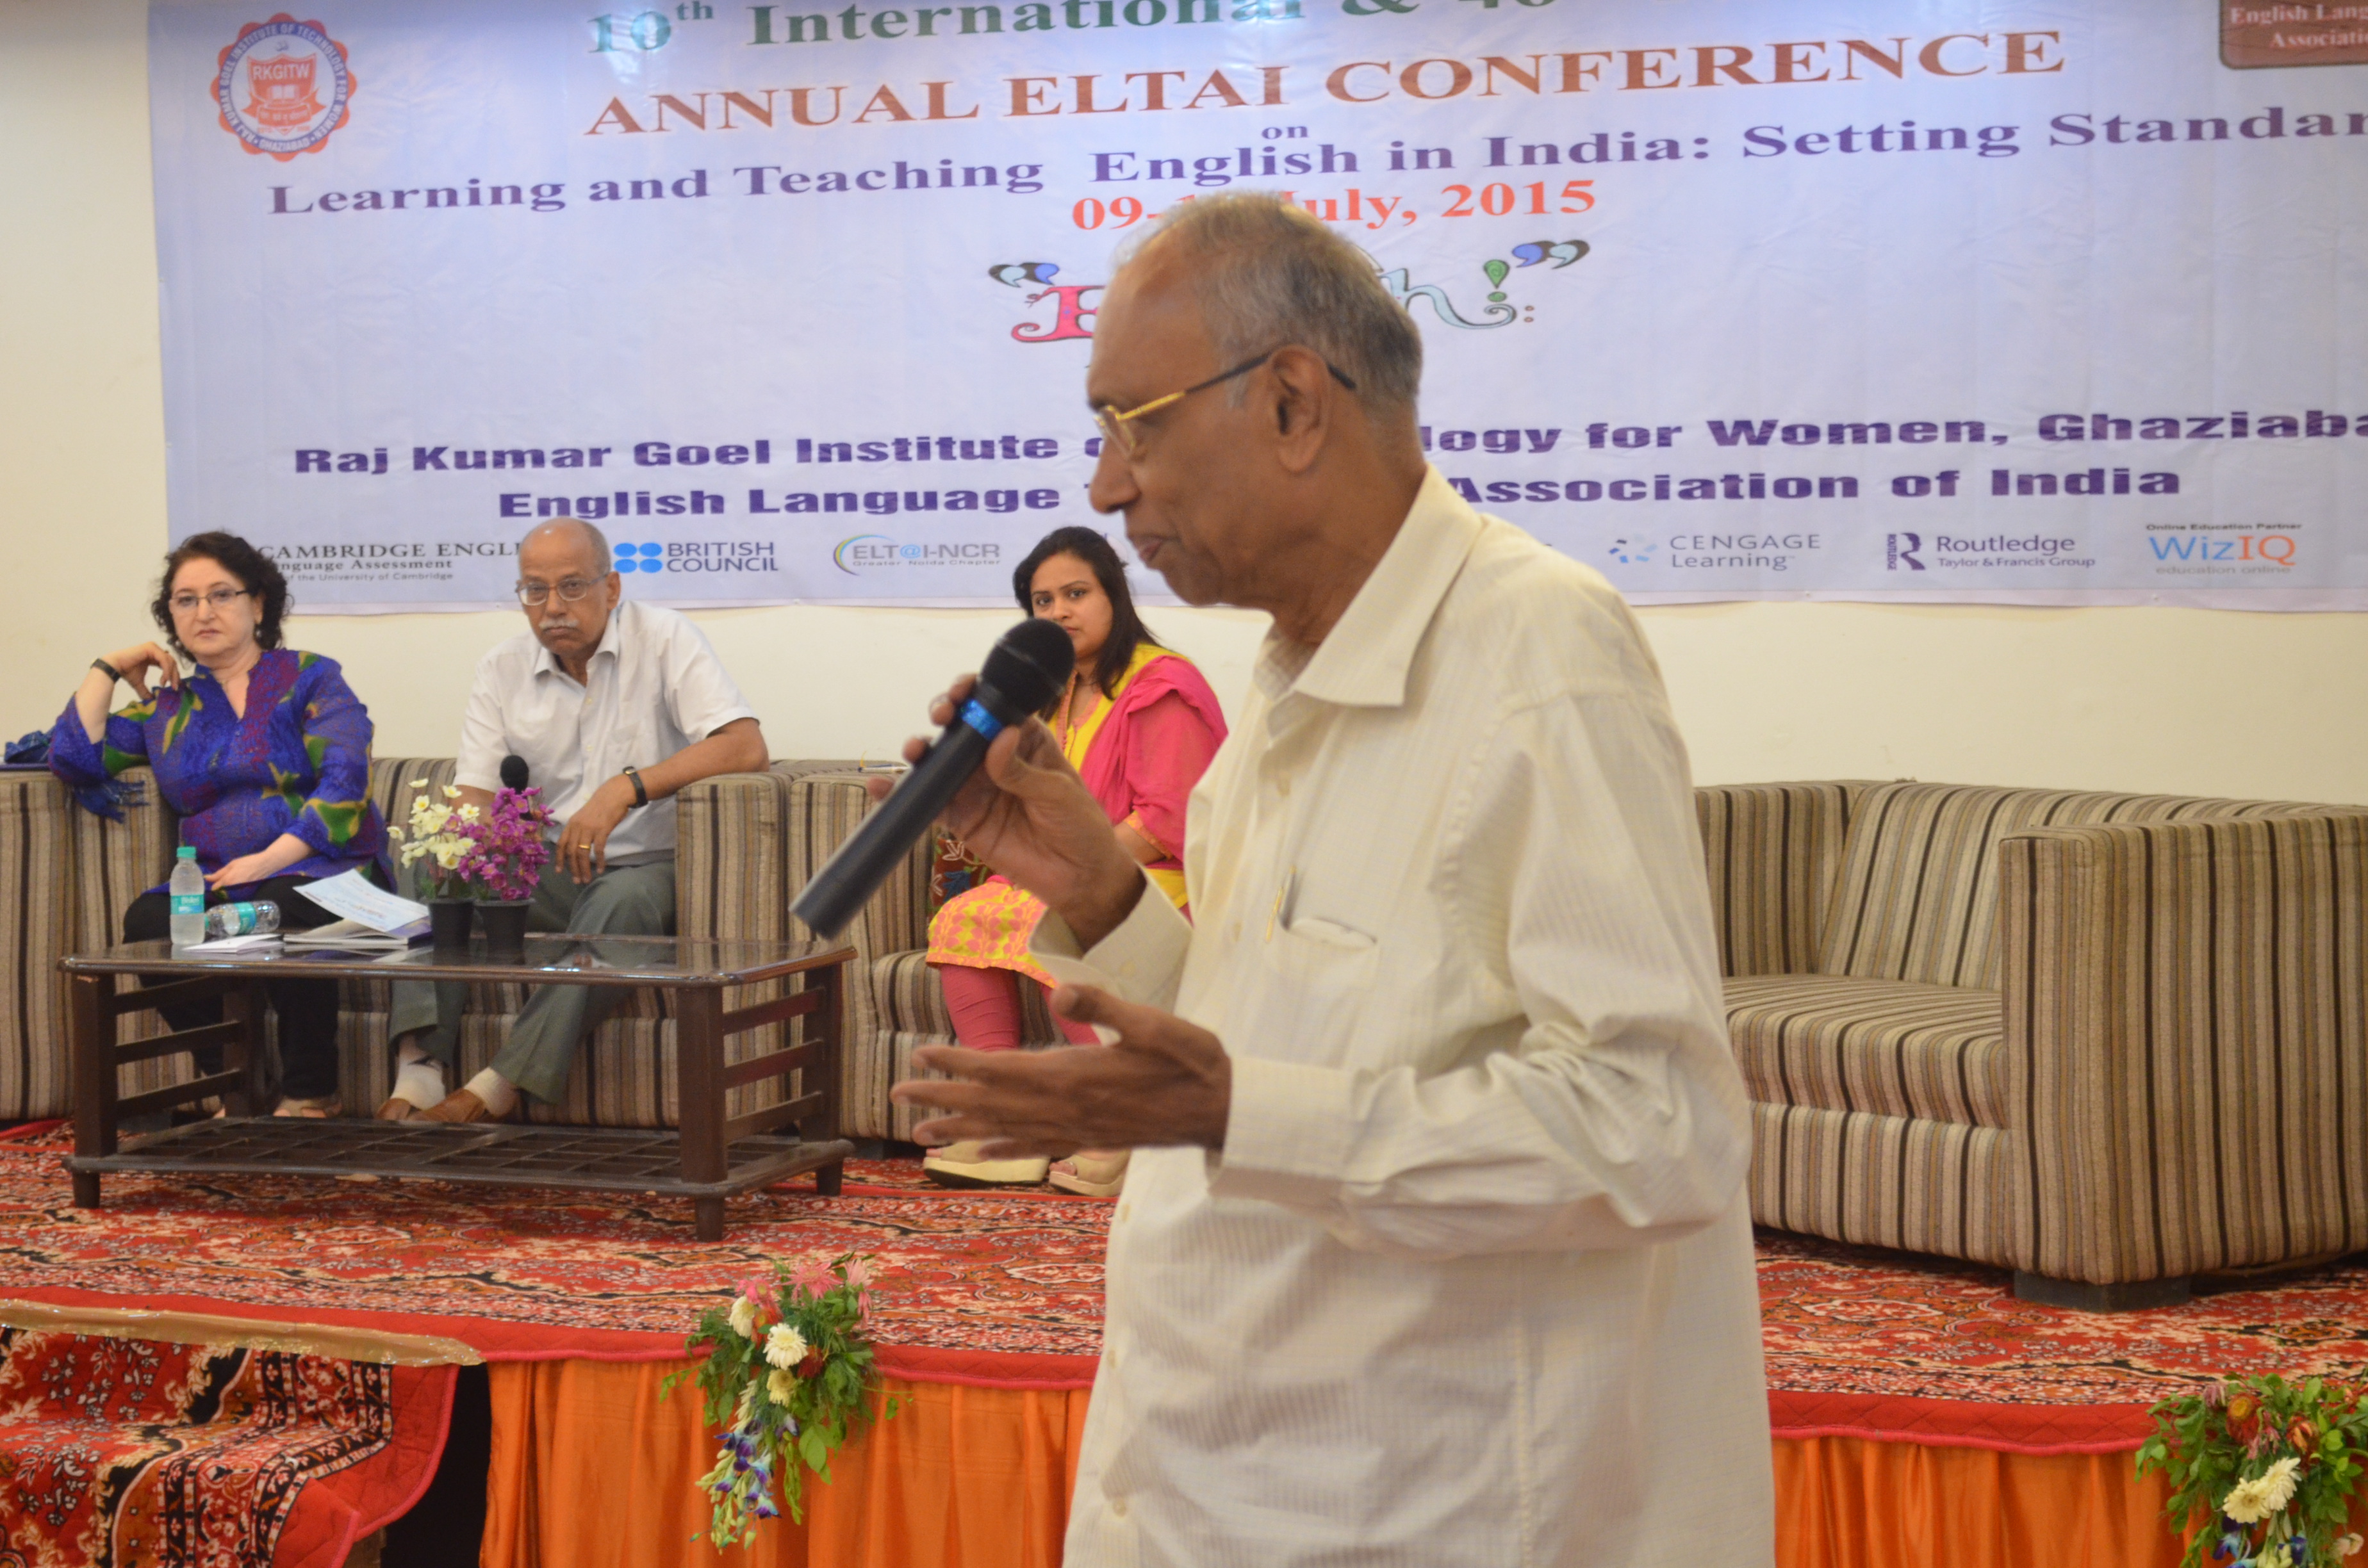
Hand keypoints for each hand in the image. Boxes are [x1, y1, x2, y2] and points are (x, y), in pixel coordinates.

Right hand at [103, 643, 181, 701]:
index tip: (175, 687)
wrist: (114, 667)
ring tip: (166, 684)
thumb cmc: (125, 673)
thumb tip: (151, 700)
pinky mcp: (151, 648)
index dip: (174, 675)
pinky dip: (166, 670)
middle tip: (175, 687)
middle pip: (172, 662)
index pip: (169, 664)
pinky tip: (163, 679)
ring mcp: (153, 647)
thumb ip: (146, 691)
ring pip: (170, 661)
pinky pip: (164, 660)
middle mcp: (155, 650)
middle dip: (175, 675)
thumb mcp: (139, 683)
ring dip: (171, 674)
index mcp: (153, 656)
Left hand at [207, 852, 281, 889]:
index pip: (215, 887)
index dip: (212, 883)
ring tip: (229, 882)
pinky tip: (237, 882)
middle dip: (219, 888)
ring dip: (226, 889)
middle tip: (220, 880)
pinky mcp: (245, 892)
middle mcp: (233, 889)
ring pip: (229, 893)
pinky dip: (234, 889)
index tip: (210, 879)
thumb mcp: (232, 865)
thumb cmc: (248, 862)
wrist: (266, 864)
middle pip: (221, 892)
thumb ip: (219, 873)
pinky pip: (236, 892)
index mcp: (228, 881)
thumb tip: (207, 878)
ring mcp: (240, 892)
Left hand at [556, 776, 633, 881]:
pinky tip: (601, 869)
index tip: (560, 871)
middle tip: (577, 881)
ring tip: (587, 879)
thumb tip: (577, 845)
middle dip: (573, 868)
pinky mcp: (602, 830)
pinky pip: (598, 849)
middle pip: (571, 852)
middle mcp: (577, 827)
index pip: (561, 844)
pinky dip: (599, 861)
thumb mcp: (584, 816)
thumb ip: (579, 829)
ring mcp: (589, 829)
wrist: (614, 795)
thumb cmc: (601, 806)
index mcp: (571, 824)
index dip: (559, 859)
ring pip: (582, 853)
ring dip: (584, 868)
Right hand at [873, 675, 1144, 946]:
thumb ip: (1022, 768)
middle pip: (961, 727)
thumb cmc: (1079, 824)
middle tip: (943, 716)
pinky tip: (882, 788)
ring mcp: (975, 787)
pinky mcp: (961, 818)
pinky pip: (929, 803)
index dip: (975, 693)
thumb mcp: (1057, 791)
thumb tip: (998, 735)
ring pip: (940, 761)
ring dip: (922, 750)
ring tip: (915, 750)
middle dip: (946, 714)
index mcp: (1024, 738)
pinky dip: (904, 796)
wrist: (1079, 877)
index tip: (964, 691)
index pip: (994, 706)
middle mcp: (994, 757)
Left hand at [890, 984, 1232, 1155]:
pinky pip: (1035, 1147)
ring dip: (962, 1128)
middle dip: (944, 1096)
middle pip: (991, 1103)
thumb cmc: (1190, 1059)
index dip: (958, 1061)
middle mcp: (1066, 1108)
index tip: (920, 1053)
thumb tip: (1059, 990)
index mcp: (1074, 1075)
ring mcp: (1076, 1128)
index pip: (1001, 1069)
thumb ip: (1103, 1005)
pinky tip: (980, 1153)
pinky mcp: (1089, 1139)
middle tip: (898, 1093)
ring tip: (922, 1132)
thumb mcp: (1151, 1022)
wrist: (1221, 1109)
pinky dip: (1003, 1148)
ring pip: (1005, 1130)